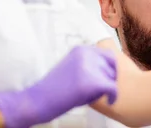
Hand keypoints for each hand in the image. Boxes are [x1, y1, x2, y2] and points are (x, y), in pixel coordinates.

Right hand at [0, 46, 117, 127]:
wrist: (37, 100)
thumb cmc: (53, 88)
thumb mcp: (71, 66)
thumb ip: (87, 63)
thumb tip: (108, 67)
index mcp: (81, 49)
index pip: (108, 53)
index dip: (110, 67)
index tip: (108, 78)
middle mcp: (86, 54)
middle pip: (111, 65)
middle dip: (109, 77)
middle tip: (102, 89)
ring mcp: (88, 67)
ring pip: (111, 77)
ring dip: (107, 88)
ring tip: (94, 95)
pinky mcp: (90, 82)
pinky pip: (112, 88)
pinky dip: (113, 96)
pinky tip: (109, 101)